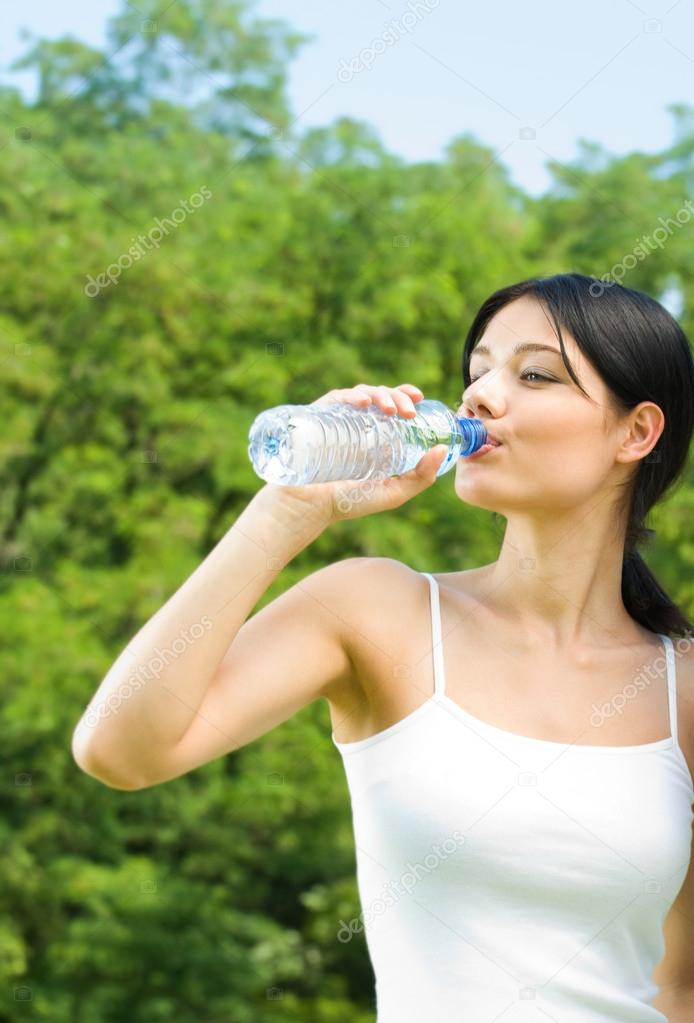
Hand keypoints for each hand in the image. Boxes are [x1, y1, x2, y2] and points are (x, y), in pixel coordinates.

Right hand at [259, 383, 447, 524]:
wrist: (311, 507)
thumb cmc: (350, 501)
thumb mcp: (394, 492)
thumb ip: (421, 476)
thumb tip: (442, 448)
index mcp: (376, 434)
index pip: (393, 405)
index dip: (406, 395)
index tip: (419, 398)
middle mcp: (358, 422)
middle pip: (381, 397)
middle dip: (398, 396)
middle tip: (409, 412)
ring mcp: (338, 418)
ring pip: (363, 394)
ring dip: (380, 395)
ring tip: (390, 409)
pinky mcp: (319, 418)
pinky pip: (337, 399)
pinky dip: (352, 397)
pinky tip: (364, 405)